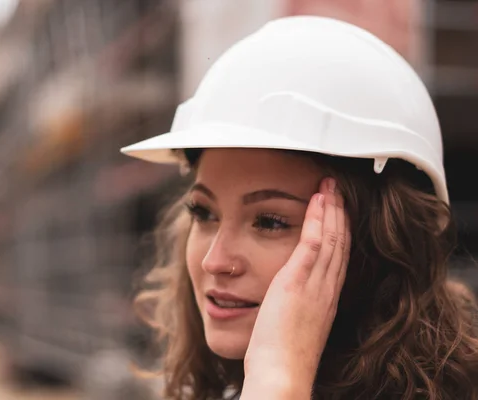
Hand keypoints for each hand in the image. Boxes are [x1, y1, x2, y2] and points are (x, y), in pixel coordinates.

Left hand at [241, 177, 350, 397]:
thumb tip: (283, 302)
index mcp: (325, 300)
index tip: (337, 213)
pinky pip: (314, 243)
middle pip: (340, 244)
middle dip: (339, 214)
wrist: (281, 374)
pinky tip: (317, 200)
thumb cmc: (280, 358)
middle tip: (338, 190)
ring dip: (331, 209)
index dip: (340, 232)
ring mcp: (315, 285)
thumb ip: (293, 309)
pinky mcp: (297, 282)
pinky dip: (317, 219)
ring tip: (330, 186)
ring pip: (332, 238)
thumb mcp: (292, 327)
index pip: (338, 259)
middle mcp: (326, 290)